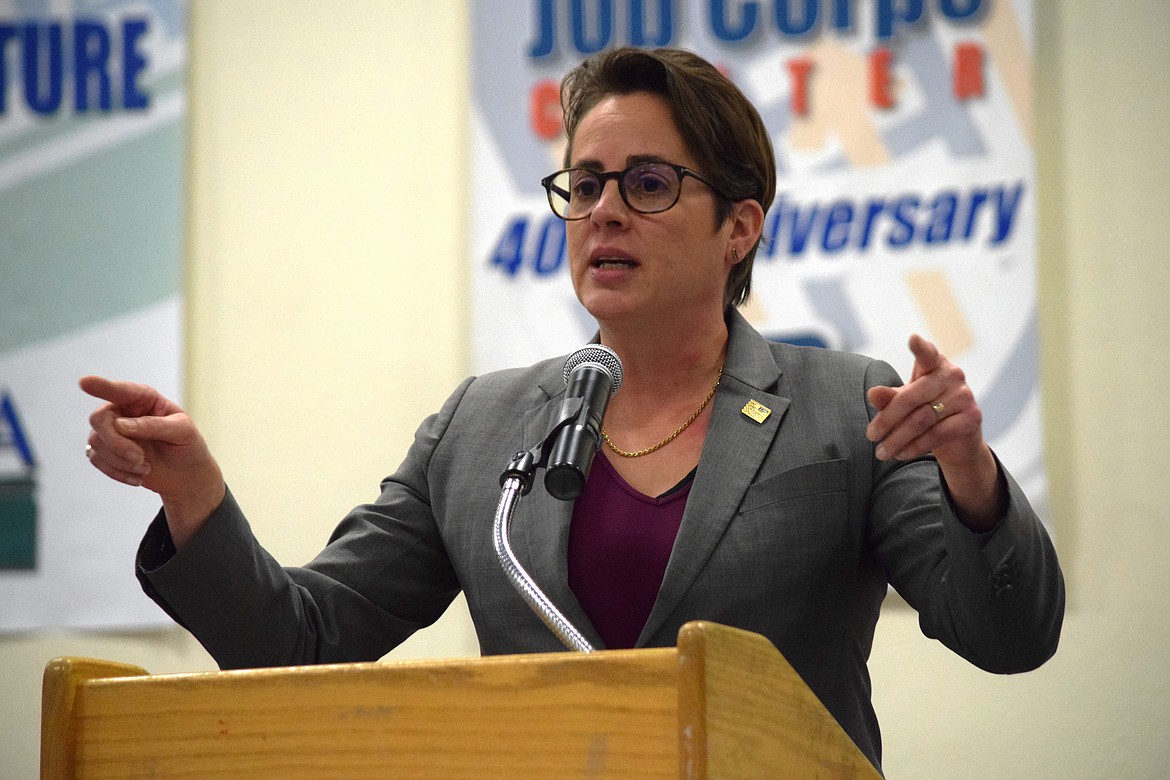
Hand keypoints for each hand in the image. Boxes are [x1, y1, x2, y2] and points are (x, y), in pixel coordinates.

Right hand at [81, 376, 224, 547]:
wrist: (185, 474)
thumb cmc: (187, 446)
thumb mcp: (182, 432)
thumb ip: (154, 425)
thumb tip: (120, 425)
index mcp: (144, 398)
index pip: (119, 390)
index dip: (101, 386)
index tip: (84, 382)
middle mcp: (123, 410)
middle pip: (99, 418)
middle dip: (117, 442)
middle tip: (140, 458)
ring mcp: (110, 431)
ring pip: (96, 441)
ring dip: (121, 460)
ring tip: (146, 467)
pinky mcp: (105, 451)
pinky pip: (96, 459)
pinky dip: (117, 472)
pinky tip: (138, 477)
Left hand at [865, 335, 1000, 529]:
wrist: (957, 440)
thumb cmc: (926, 412)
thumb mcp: (905, 403)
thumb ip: (889, 397)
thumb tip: (872, 393)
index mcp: (935, 364)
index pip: (927, 354)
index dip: (921, 348)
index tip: (913, 338)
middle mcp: (953, 375)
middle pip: (911, 398)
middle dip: (886, 420)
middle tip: (870, 436)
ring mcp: (965, 396)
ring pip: (921, 420)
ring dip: (897, 439)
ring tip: (881, 453)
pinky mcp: (971, 418)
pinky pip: (935, 434)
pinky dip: (914, 447)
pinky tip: (900, 454)